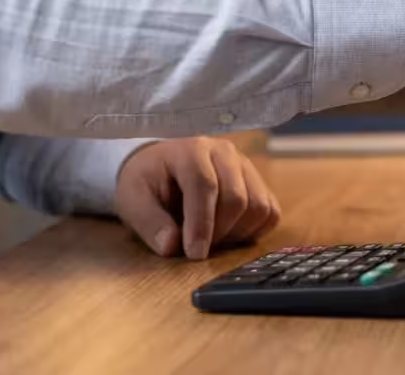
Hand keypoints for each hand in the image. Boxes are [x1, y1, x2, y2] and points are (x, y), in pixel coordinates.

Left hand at [114, 137, 281, 258]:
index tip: (194, 254)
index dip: (201, 223)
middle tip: (198, 249)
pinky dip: (254, 230)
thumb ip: (149, 223)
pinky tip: (230, 234)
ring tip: (212, 238)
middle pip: (236, 198)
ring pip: (259, 206)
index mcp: (192, 150)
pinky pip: (271, 212)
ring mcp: (246, 166)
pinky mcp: (259, 182)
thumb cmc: (148, 182)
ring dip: (238, 233)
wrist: (161, 166)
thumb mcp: (133, 200)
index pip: (205, 186)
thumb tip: (172, 247)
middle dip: (218, 232)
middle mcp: (225, 153)